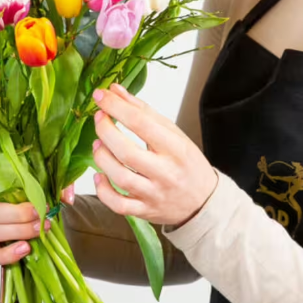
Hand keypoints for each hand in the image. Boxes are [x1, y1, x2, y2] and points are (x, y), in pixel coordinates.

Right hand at [0, 168, 76, 266]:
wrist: (43, 213)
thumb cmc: (36, 191)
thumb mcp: (47, 180)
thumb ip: (58, 182)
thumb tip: (67, 197)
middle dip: (14, 213)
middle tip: (38, 212)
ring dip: (19, 230)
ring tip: (41, 228)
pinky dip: (9, 254)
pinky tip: (26, 248)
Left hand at [91, 82, 217, 226]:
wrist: (203, 201)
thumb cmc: (187, 164)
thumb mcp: (174, 134)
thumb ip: (144, 112)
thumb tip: (116, 92)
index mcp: (176, 149)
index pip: (141, 123)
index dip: (116, 107)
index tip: (101, 96)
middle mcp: (165, 173)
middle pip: (127, 152)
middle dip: (106, 130)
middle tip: (98, 117)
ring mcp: (154, 194)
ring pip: (120, 178)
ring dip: (102, 157)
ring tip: (98, 143)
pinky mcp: (144, 211)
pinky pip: (118, 204)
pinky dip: (103, 190)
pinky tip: (100, 174)